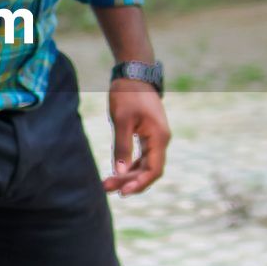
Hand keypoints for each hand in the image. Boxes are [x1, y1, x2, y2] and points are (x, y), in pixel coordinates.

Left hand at [103, 80, 170, 196]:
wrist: (134, 73)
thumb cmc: (127, 94)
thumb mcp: (121, 120)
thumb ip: (122, 147)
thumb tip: (120, 172)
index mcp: (159, 137)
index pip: (154, 170)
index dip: (139, 184)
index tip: (122, 192)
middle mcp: (161, 140)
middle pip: (148, 170)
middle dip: (128, 181)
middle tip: (105, 187)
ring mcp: (156, 138)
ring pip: (145, 164)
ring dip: (128, 175)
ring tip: (107, 183)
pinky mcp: (149, 134)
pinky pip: (142, 156)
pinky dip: (130, 165)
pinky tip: (116, 171)